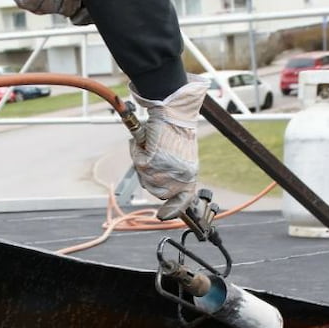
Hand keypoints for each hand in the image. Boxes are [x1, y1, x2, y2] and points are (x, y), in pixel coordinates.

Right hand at [128, 76, 209, 202]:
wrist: (172, 111)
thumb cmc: (176, 129)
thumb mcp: (181, 156)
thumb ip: (175, 174)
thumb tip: (162, 191)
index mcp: (190, 175)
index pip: (183, 201)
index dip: (172, 210)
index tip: (163, 216)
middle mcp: (181, 177)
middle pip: (158, 191)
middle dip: (151, 179)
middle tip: (151, 159)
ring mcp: (166, 171)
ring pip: (145, 179)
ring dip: (143, 164)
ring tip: (151, 146)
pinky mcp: (153, 163)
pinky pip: (138, 164)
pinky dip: (138, 152)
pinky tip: (147, 141)